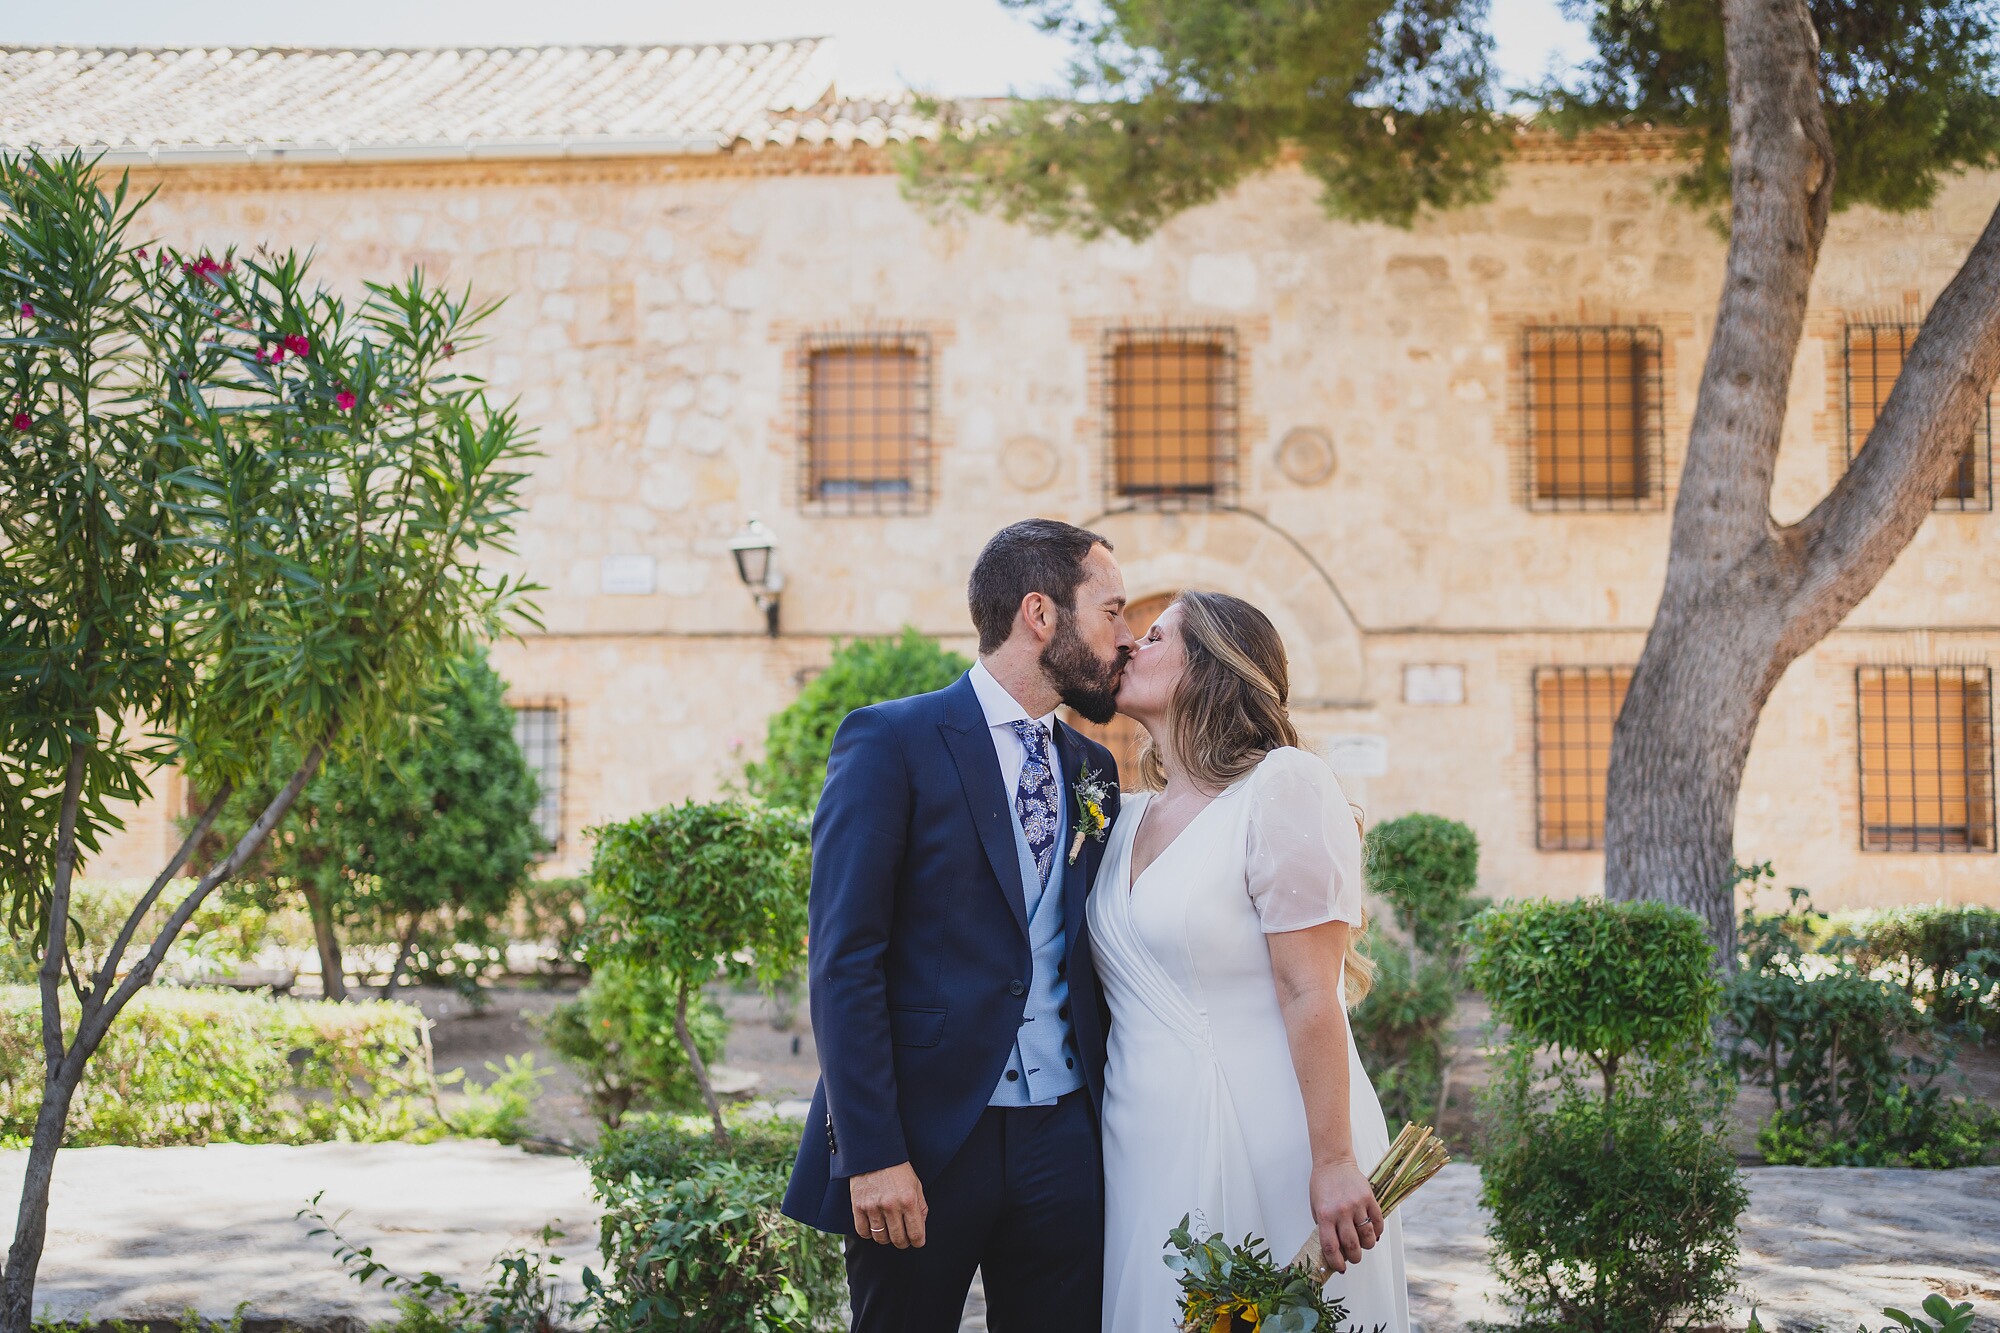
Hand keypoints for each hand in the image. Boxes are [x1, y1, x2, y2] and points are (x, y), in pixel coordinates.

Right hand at [849, 1161, 927, 1248]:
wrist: (874, 1152)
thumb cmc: (897, 1168)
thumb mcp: (916, 1184)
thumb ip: (921, 1207)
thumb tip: (921, 1228)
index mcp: (908, 1200)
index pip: (916, 1234)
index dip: (918, 1242)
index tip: (917, 1241)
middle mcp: (891, 1205)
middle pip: (898, 1239)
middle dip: (903, 1242)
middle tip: (903, 1238)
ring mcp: (873, 1206)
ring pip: (881, 1238)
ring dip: (886, 1238)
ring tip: (888, 1230)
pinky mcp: (858, 1206)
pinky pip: (863, 1232)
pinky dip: (869, 1233)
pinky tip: (874, 1226)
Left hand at [1310, 1157, 1383, 1274]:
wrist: (1333, 1162)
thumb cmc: (1322, 1186)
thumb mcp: (1316, 1208)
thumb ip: (1324, 1227)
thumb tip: (1335, 1250)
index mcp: (1325, 1215)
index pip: (1331, 1247)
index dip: (1336, 1262)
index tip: (1340, 1268)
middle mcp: (1341, 1211)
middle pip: (1352, 1246)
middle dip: (1354, 1258)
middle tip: (1354, 1258)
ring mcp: (1357, 1205)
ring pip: (1368, 1237)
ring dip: (1367, 1246)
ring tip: (1364, 1245)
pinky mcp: (1369, 1198)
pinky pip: (1378, 1222)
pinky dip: (1378, 1232)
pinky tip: (1373, 1234)